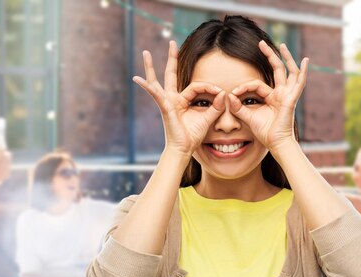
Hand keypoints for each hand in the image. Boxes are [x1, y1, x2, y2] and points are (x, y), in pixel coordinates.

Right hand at [133, 41, 225, 156]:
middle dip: (171, 58)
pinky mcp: (164, 107)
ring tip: (145, 53)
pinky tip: (137, 79)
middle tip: (171, 42)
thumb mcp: (208, 119)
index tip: (221, 92)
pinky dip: (147, 86)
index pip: (197, 86)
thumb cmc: (192, 137)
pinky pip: (155, 94)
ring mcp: (166, 102)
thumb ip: (215, 107)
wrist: (183, 150)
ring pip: (158, 80)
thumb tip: (223, 94)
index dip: (210, 87)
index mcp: (182, 101)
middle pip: (171, 74)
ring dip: (151, 66)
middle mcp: (172, 99)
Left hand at [228, 41, 308, 153]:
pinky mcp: (291, 99)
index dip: (243, 87)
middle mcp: (281, 93)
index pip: (257, 84)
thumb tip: (229, 95)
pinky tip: (306, 61)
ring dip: (285, 57)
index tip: (233, 93)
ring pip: (289, 71)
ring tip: (281, 45)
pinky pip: (299, 83)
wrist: (276, 143)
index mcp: (272, 97)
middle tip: (260, 43)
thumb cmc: (265, 132)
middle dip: (269, 55)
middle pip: (277, 69)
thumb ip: (238, 107)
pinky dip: (303, 71)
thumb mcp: (248, 117)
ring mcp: (288, 95)